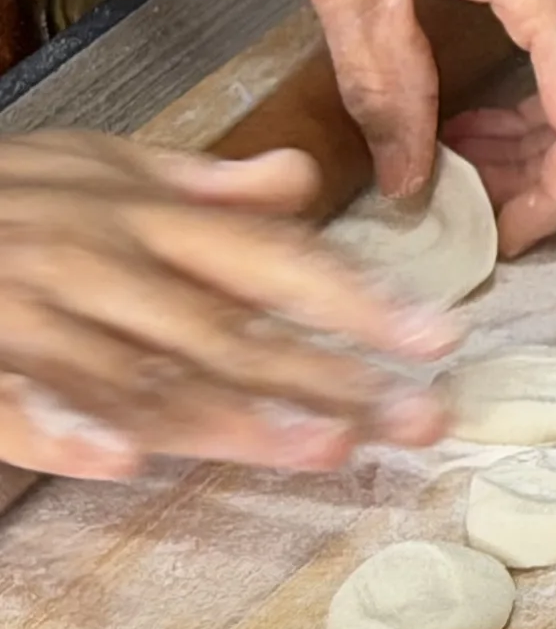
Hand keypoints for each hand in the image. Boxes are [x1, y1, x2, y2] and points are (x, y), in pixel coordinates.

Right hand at [0, 135, 452, 475]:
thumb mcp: (89, 166)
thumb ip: (197, 186)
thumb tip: (301, 177)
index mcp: (135, 216)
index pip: (268, 259)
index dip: (357, 299)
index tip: (439, 337)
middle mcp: (93, 261)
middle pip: (228, 330)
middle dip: (330, 378)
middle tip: (421, 418)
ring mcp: (23, 315)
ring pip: (141, 376)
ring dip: (232, 415)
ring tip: (322, 449)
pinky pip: (17, 405)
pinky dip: (66, 430)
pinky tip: (122, 462)